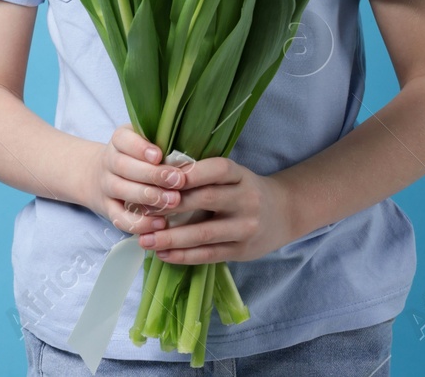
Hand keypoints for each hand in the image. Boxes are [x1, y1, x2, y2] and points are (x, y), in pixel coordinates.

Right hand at [82, 126, 186, 235]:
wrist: (99, 176)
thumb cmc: (137, 158)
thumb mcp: (144, 143)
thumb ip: (164, 144)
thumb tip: (193, 153)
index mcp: (119, 141)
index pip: (123, 139)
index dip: (140, 148)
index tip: (159, 155)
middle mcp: (109, 161)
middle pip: (123, 165)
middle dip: (153, 174)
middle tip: (178, 180)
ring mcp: (106, 186)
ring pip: (121, 190)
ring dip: (148, 197)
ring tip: (173, 201)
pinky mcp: (108, 209)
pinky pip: (119, 218)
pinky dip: (140, 223)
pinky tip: (160, 223)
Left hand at [137, 155, 295, 263]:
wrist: (283, 214)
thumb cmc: (244, 190)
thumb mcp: (232, 176)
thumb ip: (204, 175)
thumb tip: (159, 175)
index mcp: (241, 175)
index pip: (217, 169)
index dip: (191, 172)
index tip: (161, 176)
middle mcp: (246, 199)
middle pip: (206, 200)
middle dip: (171, 205)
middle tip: (142, 210)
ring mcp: (245, 227)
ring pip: (203, 233)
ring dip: (171, 238)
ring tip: (145, 240)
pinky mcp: (241, 251)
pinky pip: (208, 254)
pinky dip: (183, 256)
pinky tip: (163, 254)